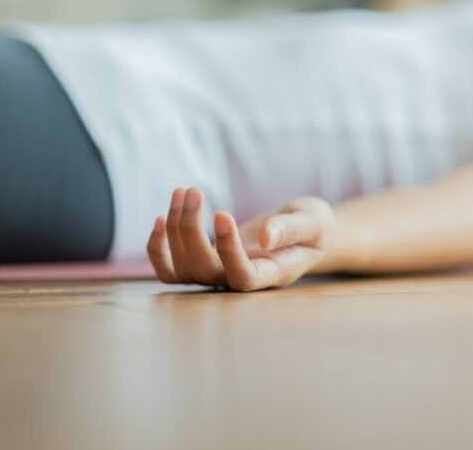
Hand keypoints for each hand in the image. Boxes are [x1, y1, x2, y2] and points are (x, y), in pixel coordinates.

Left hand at [147, 187, 334, 290]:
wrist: (305, 233)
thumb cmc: (314, 227)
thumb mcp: (312, 222)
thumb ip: (291, 229)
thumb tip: (265, 237)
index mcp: (272, 274)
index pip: (242, 277)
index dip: (228, 251)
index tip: (223, 213)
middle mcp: (242, 280)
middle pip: (203, 270)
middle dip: (190, 229)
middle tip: (194, 190)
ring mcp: (221, 275)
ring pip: (182, 269)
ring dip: (174, 230)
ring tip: (184, 191)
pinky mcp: (206, 264)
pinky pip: (170, 269)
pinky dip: (158, 247)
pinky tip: (161, 217)